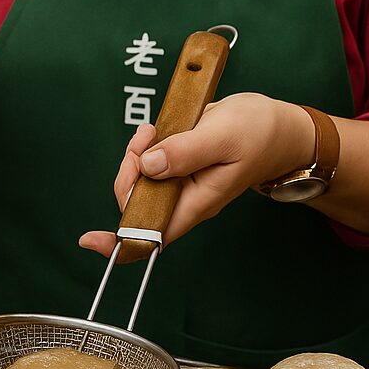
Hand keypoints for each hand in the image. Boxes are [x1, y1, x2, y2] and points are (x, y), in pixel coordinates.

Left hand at [78, 94, 312, 259]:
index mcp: (195, 204)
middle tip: (145, 141)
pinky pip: (147, 161)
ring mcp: (179, 183)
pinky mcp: (176, 165)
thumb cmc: (258, 134)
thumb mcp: (222, 136)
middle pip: (135, 203)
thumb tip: (148, 166)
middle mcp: (183, 199)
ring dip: (136, 154)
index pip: (152, 236)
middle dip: (128, 172)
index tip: (91, 240)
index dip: (120, 243)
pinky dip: (144, 145)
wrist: (278, 125)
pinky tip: (156, 130)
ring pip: (138, 179)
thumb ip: (184, 152)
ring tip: (152, 131)